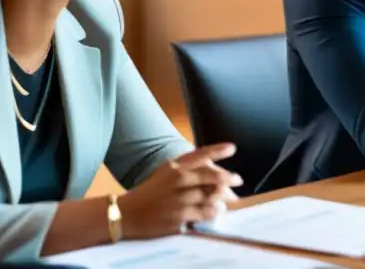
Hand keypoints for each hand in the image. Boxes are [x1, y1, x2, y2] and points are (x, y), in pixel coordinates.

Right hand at [119, 143, 242, 239]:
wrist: (126, 213)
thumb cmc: (149, 192)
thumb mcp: (165, 173)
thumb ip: (186, 170)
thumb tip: (211, 172)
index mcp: (174, 167)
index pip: (200, 154)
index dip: (218, 150)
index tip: (232, 148)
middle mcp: (178, 179)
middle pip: (211, 176)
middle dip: (228, 178)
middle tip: (238, 180)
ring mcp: (179, 198)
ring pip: (210, 195)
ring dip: (223, 198)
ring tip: (229, 200)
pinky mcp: (179, 216)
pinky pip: (204, 213)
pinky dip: (213, 212)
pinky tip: (217, 212)